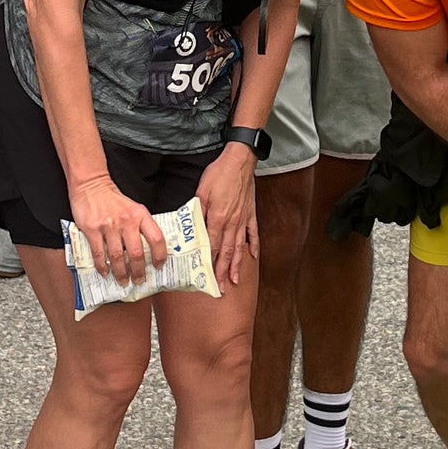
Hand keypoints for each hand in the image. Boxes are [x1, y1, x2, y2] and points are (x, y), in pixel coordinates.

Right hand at [67, 172, 167, 286]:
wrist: (91, 185)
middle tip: (139, 280)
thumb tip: (148, 250)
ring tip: (123, 280)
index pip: (156, 239)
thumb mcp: (133, 207)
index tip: (159, 266)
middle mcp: (126, 221)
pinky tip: (105, 272)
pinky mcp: (92, 230)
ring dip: (121, 273)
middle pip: (136, 253)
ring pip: (117, 257)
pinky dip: (103, 266)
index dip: (159, 256)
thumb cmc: (113, 199)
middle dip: (138, 271)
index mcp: (140, 215)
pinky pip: (99, 254)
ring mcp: (109, 226)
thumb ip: (140, 225)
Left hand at [194, 142, 258, 286]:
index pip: (213, 246)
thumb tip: (193, 228)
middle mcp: (232, 223)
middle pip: (227, 252)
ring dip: (237, 265)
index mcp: (218, 218)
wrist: (240, 160)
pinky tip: (253, 256)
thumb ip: (197, 212)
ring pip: (240, 247)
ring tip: (236, 280)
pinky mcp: (251, 213)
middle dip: (224, 272)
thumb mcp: (201, 191)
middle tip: (222, 288)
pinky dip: (254, 245)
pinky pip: (253, 233)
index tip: (208, 278)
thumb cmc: (219, 174)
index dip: (211, 264)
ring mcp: (243, 219)